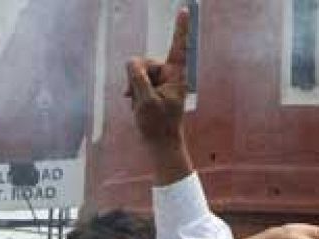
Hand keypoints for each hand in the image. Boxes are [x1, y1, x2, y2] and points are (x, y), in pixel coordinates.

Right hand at [126, 8, 190, 147]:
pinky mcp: (156, 91)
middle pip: (149, 62)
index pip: (178, 47)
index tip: (185, 9)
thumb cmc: (157, 125)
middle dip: (137, 76)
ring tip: (137, 105)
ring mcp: (163, 84)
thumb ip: (138, 78)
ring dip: (135, 87)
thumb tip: (132, 62)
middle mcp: (171, 76)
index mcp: (176, 76)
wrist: (160, 145)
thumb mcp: (145, 101)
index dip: (180, 28)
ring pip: (142, 73)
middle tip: (132, 96)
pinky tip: (136, 105)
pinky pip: (140, 83)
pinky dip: (136, 92)